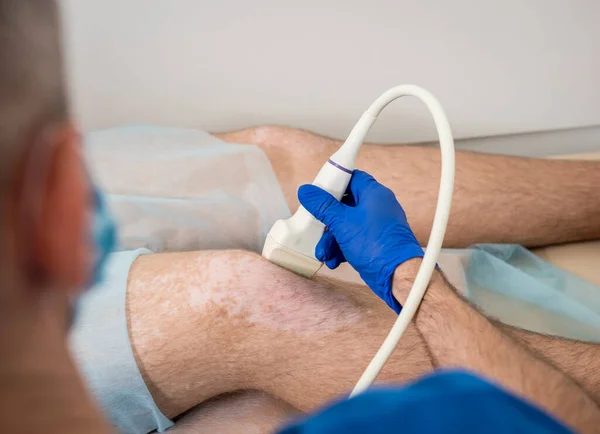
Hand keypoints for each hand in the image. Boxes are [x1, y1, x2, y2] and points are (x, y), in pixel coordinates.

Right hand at [298, 170, 422, 312]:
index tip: (318, 193)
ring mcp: (378, 225)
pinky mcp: (376, 242)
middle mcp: (378, 206)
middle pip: (345, 205)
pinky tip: (334, 261)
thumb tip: (306, 190)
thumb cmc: (374, 244)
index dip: (334, 183)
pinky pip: (355, 239)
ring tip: (323, 254)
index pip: (352, 178)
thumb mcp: (342, 223)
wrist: (397, 275)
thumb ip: (323, 206)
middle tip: (316, 229)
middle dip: (327, 222)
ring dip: (332, 239)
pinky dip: (343, 248)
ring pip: (347, 225)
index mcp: (374, 193)